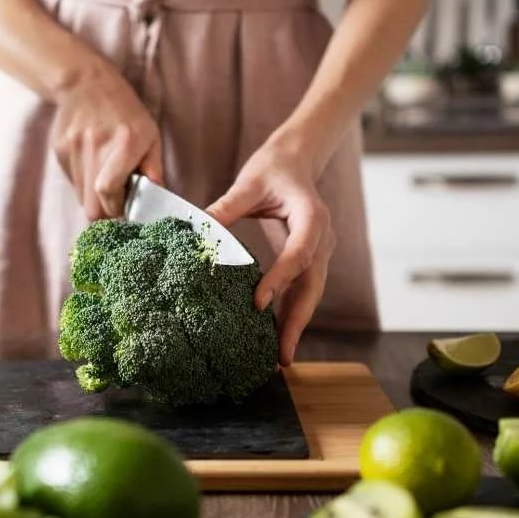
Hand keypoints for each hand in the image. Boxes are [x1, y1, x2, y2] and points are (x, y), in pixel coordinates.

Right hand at [50, 68, 163, 220]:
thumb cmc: (125, 111)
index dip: (116, 210)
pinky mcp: (59, 150)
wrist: (86, 83)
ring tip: (105, 179)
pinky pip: (72, 181)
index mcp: (124, 142)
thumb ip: (154, 167)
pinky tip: (92, 164)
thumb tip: (156, 195)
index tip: (124, 212)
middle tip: (115, 205)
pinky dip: (83, 182)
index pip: (109, 191)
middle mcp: (96, 146)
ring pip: (80, 197)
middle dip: (104, 212)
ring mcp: (73, 148)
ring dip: (93, 198)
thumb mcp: (150, 133)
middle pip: (91, 205)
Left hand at [206, 137, 335, 366]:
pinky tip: (274, 336)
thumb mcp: (249, 182)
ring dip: (295, 325)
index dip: (281, 278)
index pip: (299, 253)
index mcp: (312, 216)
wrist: (297, 159)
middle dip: (297, 322)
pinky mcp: (310, 259)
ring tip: (279, 357)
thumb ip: (226, 207)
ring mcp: (319, 251)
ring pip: (310, 294)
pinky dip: (290, 313)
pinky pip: (302, 290)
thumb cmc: (274, 167)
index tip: (258, 302)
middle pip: (313, 286)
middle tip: (281, 355)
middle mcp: (322, 238)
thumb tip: (196, 231)